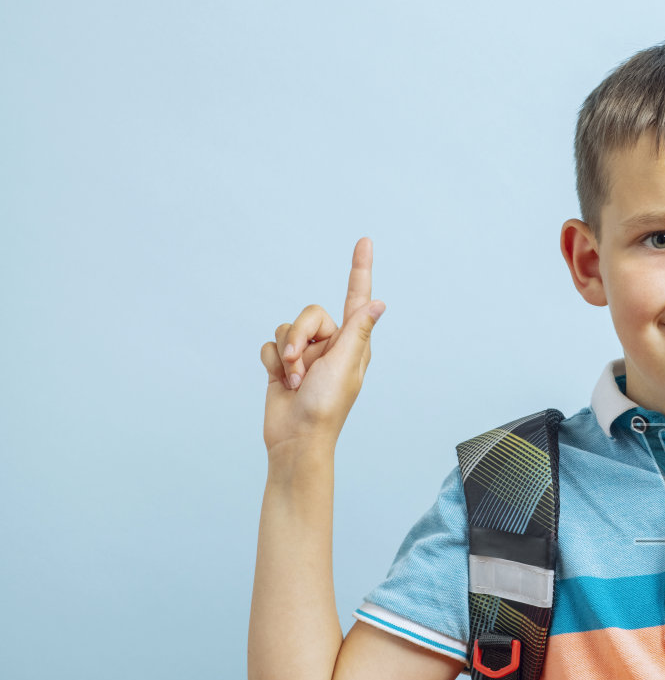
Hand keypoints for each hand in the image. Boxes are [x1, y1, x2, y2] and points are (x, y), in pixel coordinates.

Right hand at [260, 237, 385, 453]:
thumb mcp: (344, 366)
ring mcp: (307, 354)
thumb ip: (357, 331)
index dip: (360, 269)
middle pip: (309, 314)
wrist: (295, 438)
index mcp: (354, 343)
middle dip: (300, 338)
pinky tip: (282, 383)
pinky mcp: (285, 363)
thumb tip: (379, 303)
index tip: (365, 241)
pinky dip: (273, 362)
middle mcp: (332, 344)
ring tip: (295, 382)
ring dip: (286, 356)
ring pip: (286, 328)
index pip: (356, 298)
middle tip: (302, 368)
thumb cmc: (325, 407)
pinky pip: (270, 344)